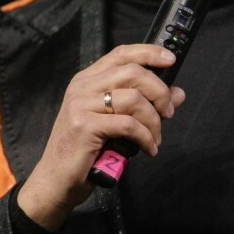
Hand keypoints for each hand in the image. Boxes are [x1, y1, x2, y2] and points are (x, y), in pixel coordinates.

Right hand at [18, 44, 184, 230]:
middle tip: (167, 113)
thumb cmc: (86, 152)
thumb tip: (178, 94)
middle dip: (159, 92)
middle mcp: (82, 87)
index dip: (149, 52)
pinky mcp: (84, 126)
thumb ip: (145, 104)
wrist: (55, 181)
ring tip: (155, 139)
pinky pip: (128, 125)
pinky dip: (145, 137)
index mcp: (87, 80)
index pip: (121, 53)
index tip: (170, 59)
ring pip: (133, 98)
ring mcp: (80, 105)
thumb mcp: (117, 123)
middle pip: (133, 72)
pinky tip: (147, 149)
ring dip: (153, 121)